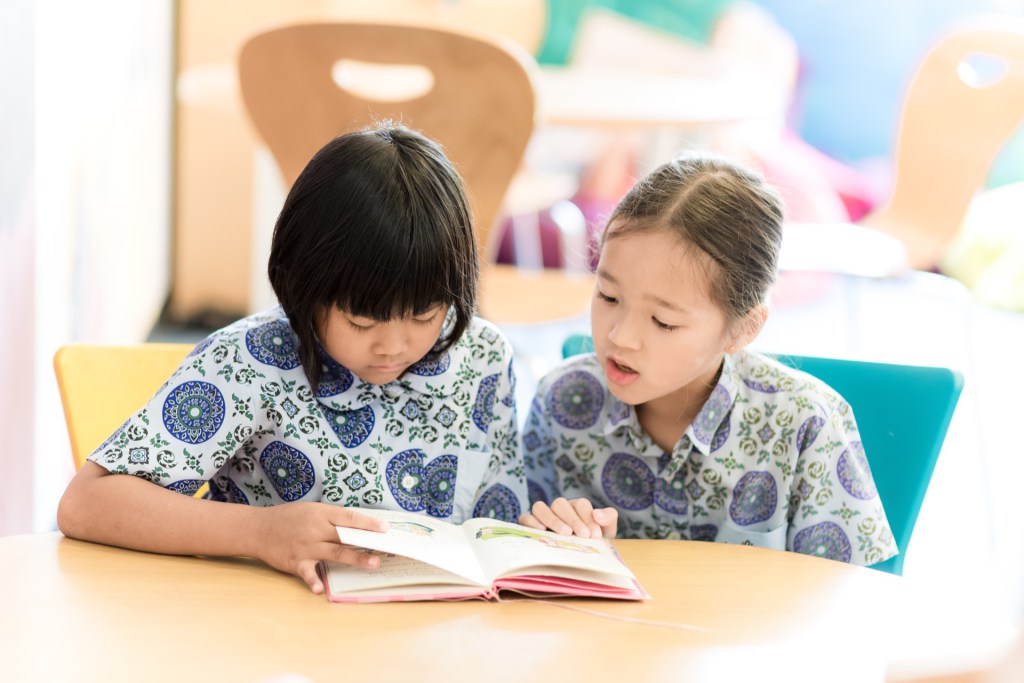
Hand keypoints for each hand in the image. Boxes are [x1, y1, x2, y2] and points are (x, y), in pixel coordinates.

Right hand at [252, 502, 388, 593]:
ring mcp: (306, 547)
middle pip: (346, 536)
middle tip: (386, 547)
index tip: (385, 528)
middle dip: (367, 541)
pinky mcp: (296, 562)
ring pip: (335, 553)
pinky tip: (320, 589)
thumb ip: (331, 518)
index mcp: (321, 514)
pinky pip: (307, 573)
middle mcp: (315, 529)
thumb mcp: (311, 510)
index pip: (349, 517)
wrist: (258, 528)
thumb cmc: (288, 518)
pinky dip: (313, 581)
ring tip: (373, 564)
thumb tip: (356, 525)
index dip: (368, 523)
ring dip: (356, 559)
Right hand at [518, 498, 617, 538]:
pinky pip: (525, 518)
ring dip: (553, 519)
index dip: (587, 517)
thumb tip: (597, 514)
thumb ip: (608, 518)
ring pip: (540, 507)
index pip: (580, 504)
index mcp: (576, 508)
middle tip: (583, 535)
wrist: (580, 558)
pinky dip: (532, 521)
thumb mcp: (605, 531)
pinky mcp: (529, 525)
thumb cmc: (592, 542)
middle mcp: (558, 509)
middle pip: (560, 503)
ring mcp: (543, 516)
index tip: (594, 534)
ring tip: (565, 534)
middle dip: (573, 519)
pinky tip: (542, 530)